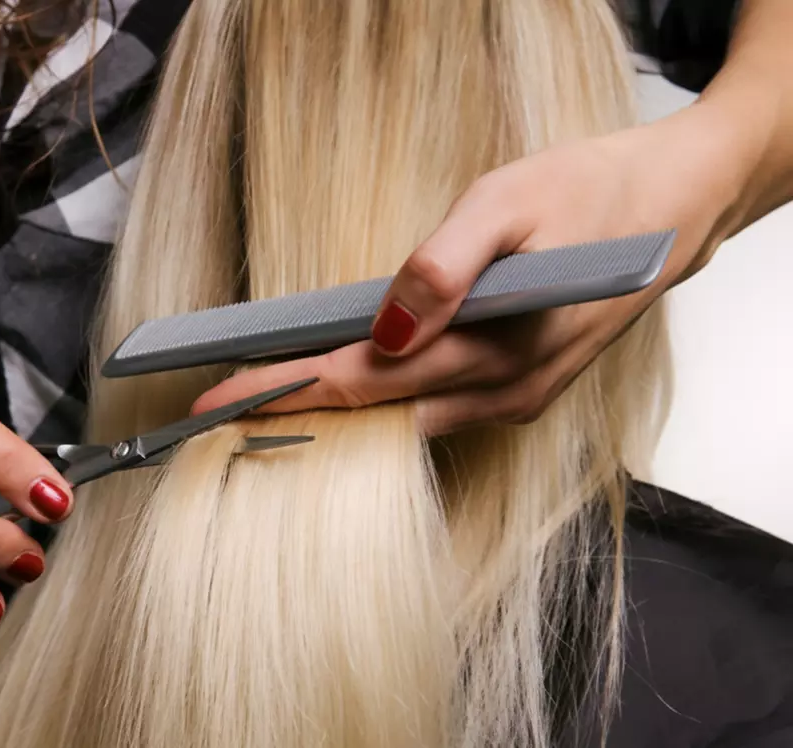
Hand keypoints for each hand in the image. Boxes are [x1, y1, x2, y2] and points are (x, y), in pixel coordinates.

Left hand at [193, 104, 747, 432]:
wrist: (679, 209)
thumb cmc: (593, 194)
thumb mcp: (511, 200)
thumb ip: (444, 265)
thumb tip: (384, 327)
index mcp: (495, 345)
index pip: (365, 380)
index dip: (287, 392)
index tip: (219, 403)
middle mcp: (503, 392)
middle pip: (374, 414)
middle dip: (292, 414)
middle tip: (215, 411)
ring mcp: (515, 402)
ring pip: (402, 422)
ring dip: (333, 416)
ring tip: (259, 405)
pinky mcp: (521, 395)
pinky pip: (433, 414)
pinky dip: (380, 407)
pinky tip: (340, 395)